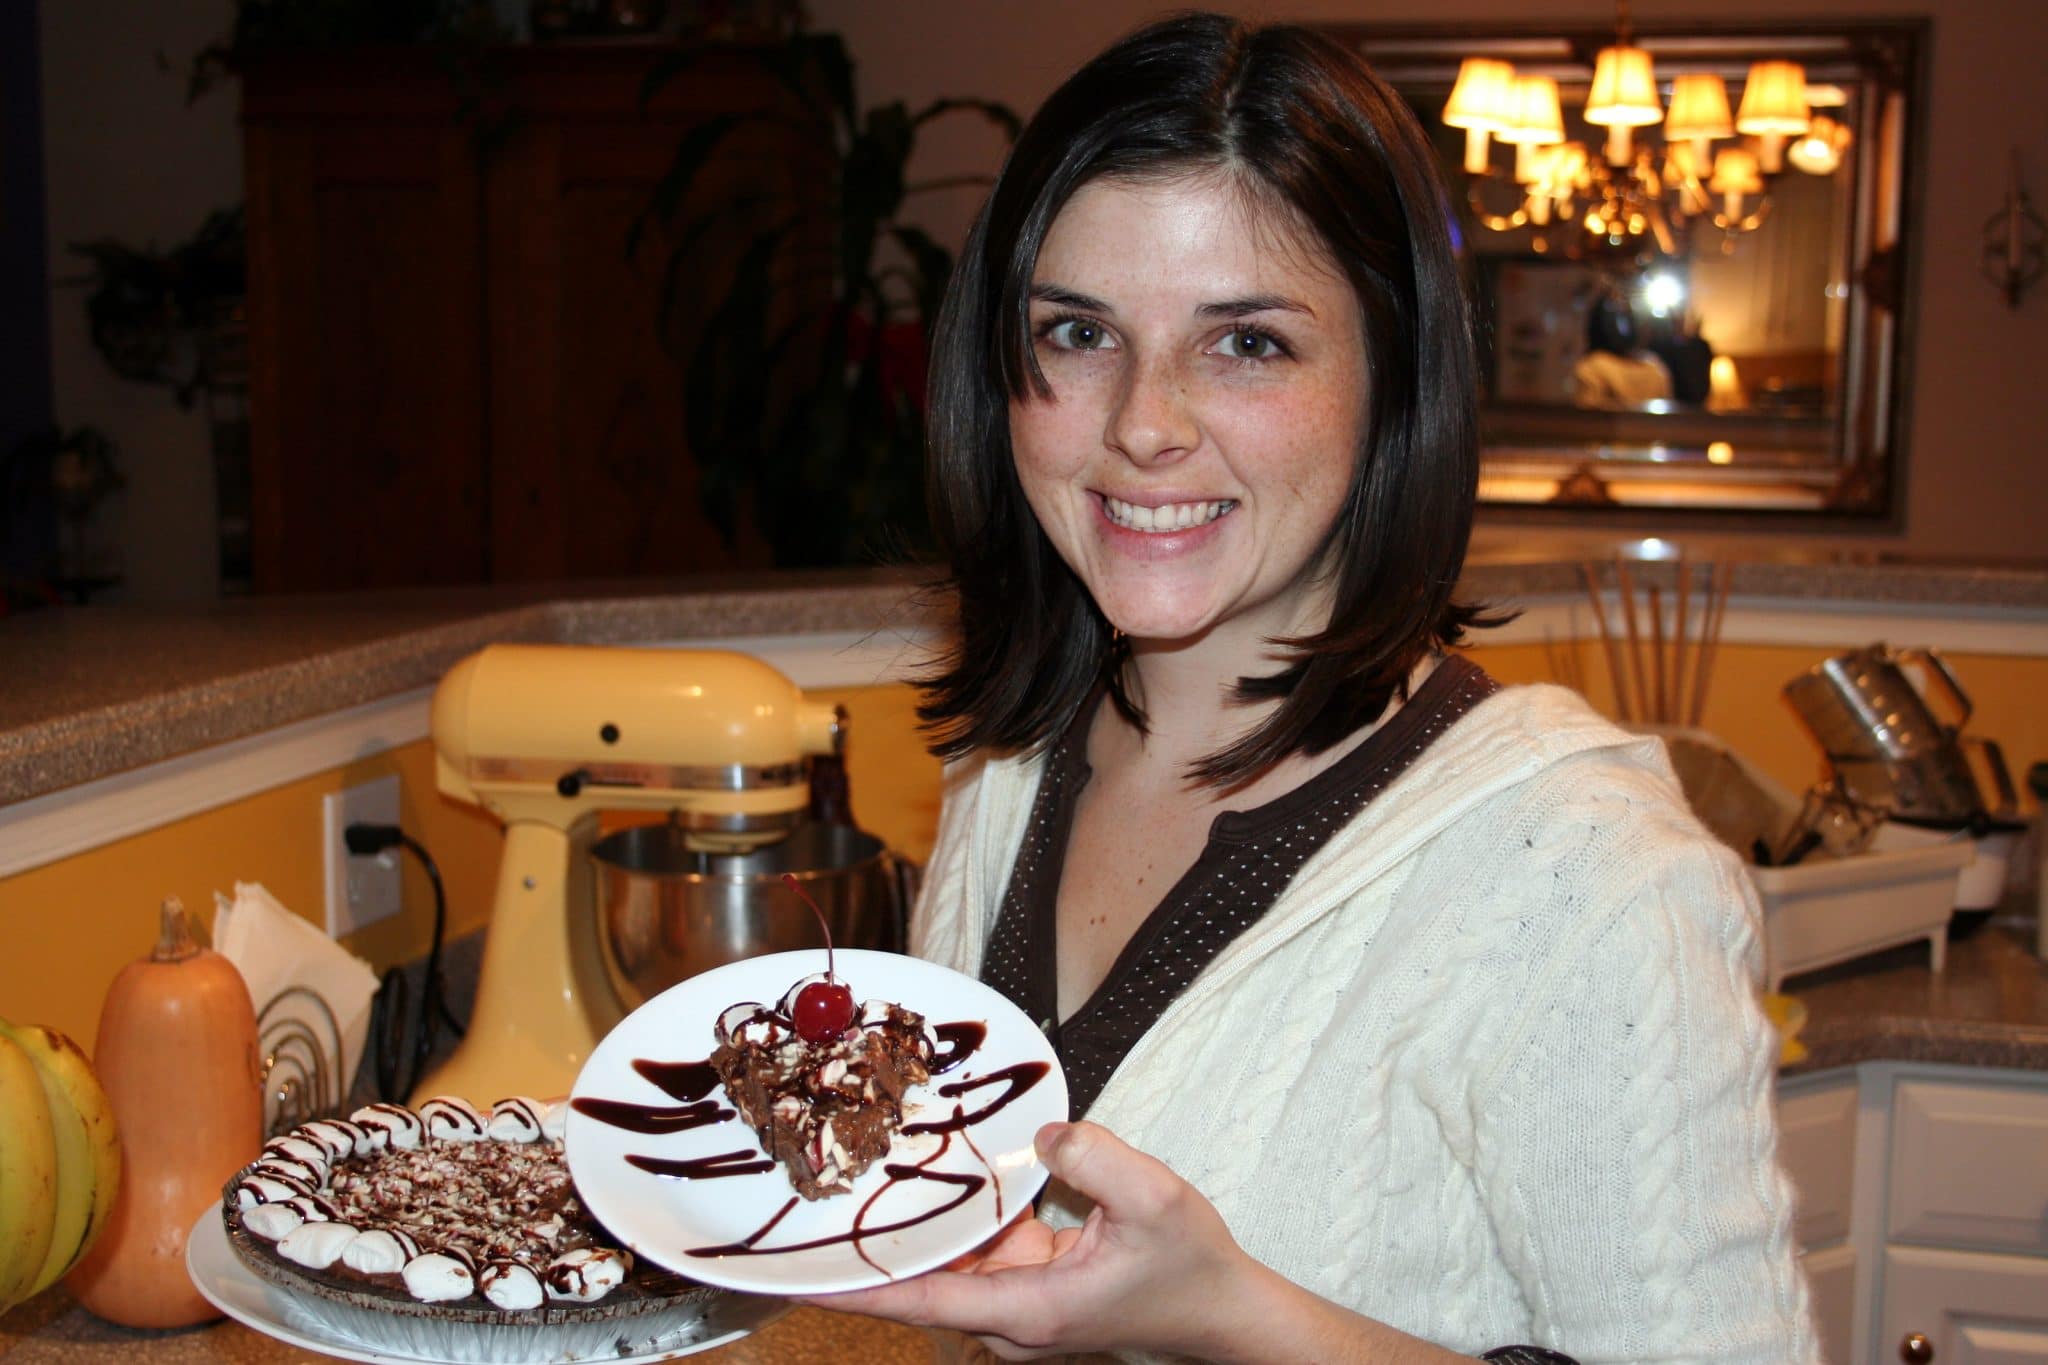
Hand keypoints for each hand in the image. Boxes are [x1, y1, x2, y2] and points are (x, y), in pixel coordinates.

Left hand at [797, 1120, 1252, 1359]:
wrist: (1225, 1312)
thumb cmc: (1192, 1268)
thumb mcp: (1157, 1200)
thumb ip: (1097, 1159)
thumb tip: (1043, 1134)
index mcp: (1030, 1311)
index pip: (925, 1302)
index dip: (860, 1287)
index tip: (803, 1276)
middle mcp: (1013, 1318)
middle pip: (923, 1285)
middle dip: (873, 1247)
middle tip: (817, 1203)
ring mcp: (1021, 1305)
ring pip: (949, 1265)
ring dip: (916, 1228)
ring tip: (860, 1181)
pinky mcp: (1033, 1286)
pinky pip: (980, 1252)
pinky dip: (959, 1220)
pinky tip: (936, 1177)